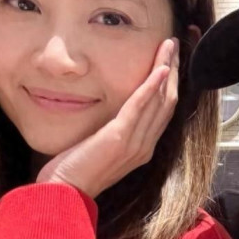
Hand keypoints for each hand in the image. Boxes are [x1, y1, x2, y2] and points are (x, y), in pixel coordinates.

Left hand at [37, 38, 178, 198]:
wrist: (64, 193)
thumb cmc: (76, 172)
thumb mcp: (100, 148)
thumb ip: (113, 132)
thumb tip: (113, 113)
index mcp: (143, 148)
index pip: (164, 111)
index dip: (170, 84)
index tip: (170, 60)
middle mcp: (145, 146)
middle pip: (168, 102)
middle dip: (173, 71)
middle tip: (174, 45)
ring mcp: (135, 143)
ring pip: (160, 101)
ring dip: (165, 70)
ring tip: (169, 47)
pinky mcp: (120, 138)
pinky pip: (141, 108)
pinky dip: (152, 87)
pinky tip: (160, 69)